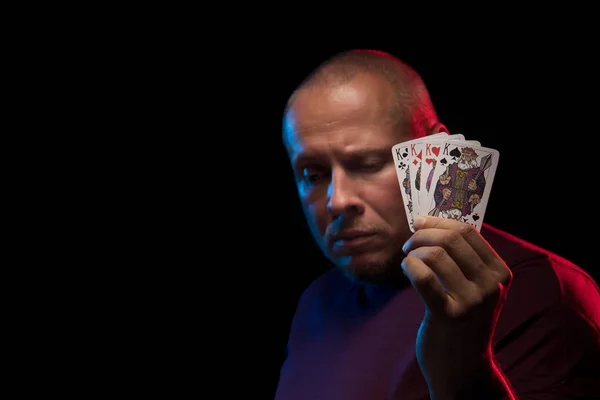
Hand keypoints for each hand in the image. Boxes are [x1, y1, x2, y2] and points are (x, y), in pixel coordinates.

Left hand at [401, 216, 511, 396]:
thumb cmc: (462, 319)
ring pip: (435, 255)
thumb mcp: (474, 287)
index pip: (468, 232)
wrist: (462, 366)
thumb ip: (461, 258)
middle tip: (408, 244)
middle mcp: (491, 285)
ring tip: (407, 261)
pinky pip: (424, 276)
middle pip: (451, 239)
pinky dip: (409, 266)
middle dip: (422, 235)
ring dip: (414, 252)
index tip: (419, 223)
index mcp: (499, 272)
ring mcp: (472, 301)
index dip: (438, 222)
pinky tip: (405, 269)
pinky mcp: (449, 315)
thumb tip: (428, 222)